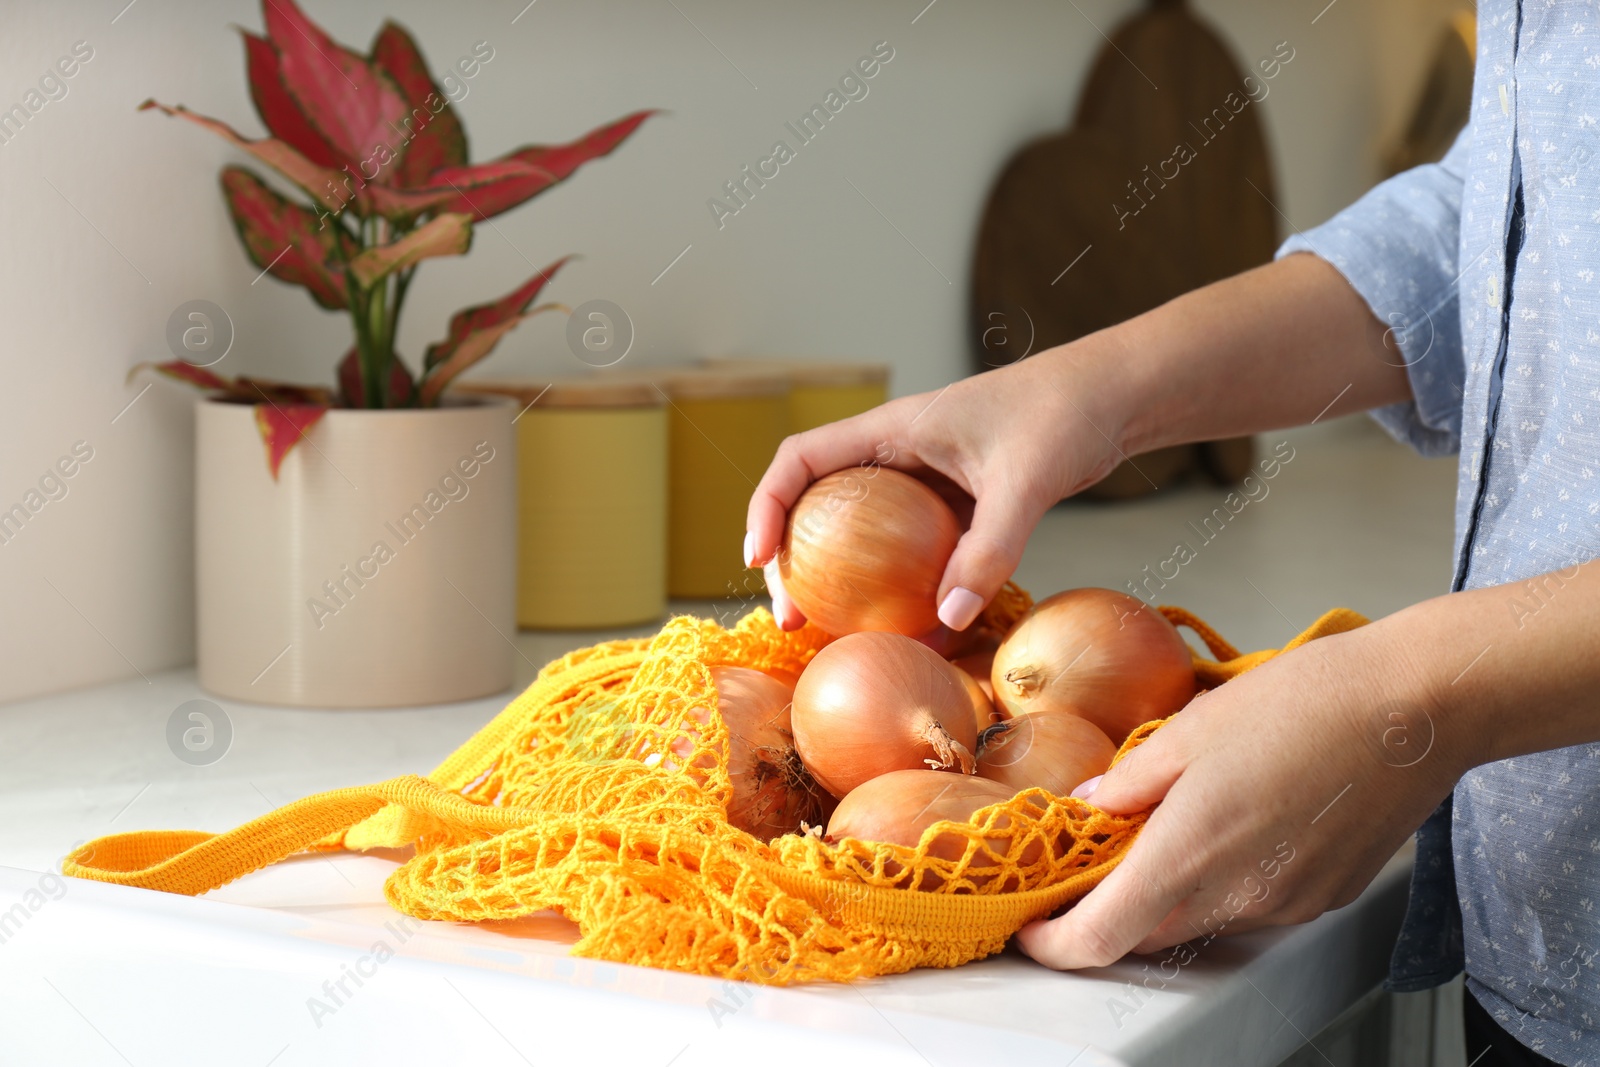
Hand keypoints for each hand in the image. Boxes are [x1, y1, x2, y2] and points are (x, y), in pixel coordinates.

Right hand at [747, 342, 1132, 630]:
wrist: (1112, 399)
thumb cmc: (1063, 416)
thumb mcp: (1023, 482)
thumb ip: (988, 549)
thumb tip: (948, 617)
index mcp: (890, 430)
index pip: (799, 460)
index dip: (766, 507)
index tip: (759, 561)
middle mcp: (896, 455)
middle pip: (816, 506)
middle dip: (792, 562)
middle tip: (794, 620)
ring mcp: (924, 483)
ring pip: (861, 535)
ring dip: (842, 583)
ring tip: (835, 636)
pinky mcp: (956, 508)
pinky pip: (914, 554)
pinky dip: (906, 592)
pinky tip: (918, 635)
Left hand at [1016, 619, 1461, 967]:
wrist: (1413, 706)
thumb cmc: (1307, 702)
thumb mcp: (1191, 727)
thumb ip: (1130, 780)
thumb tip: (1090, 808)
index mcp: (1191, 852)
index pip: (1101, 936)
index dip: (1055, 941)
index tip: (1033, 924)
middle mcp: (1240, 895)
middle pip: (1148, 933)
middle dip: (1111, 908)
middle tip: (1095, 859)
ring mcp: (1287, 903)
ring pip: (1202, 919)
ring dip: (1174, 889)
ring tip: (1176, 820)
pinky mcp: (1324, 896)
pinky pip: (1254, 904)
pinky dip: (1227, 879)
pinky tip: (1238, 821)